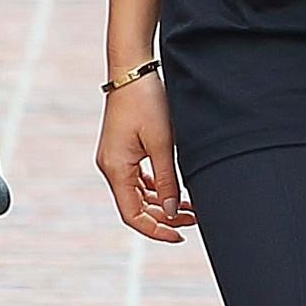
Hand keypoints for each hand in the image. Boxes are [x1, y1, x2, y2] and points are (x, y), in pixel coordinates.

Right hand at [97, 74, 191, 243]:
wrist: (131, 70)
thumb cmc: (146, 101)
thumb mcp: (162, 143)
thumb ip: (166, 180)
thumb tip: (172, 212)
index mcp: (115, 168)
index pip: (132, 215)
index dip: (156, 230)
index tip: (181, 235)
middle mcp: (110, 167)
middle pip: (135, 207)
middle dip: (164, 217)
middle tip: (195, 218)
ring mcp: (114, 159)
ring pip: (137, 195)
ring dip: (161, 203)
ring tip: (189, 205)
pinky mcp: (120, 151)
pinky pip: (136, 180)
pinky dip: (154, 189)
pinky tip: (172, 188)